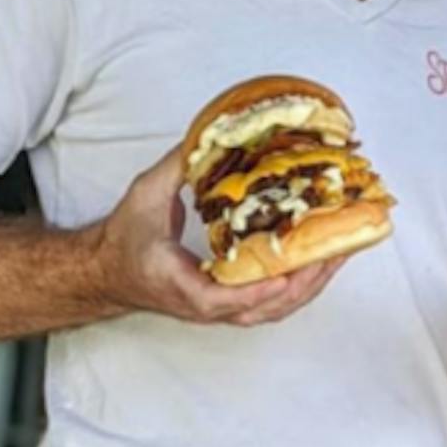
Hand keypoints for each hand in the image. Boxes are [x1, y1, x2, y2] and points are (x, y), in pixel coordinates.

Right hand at [94, 146, 345, 325]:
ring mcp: (220, 308)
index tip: (284, 278)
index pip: (223, 300)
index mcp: (182, 286)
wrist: (106, 271)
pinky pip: (270, 302)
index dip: (257, 292)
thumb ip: (178, 167)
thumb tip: (210, 137)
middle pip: (264, 309)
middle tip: (335, 251)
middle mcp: (206, 306)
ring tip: (339, 253)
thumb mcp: (145, 196)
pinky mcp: (228, 303)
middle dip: (304, 282)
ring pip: (273, 309)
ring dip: (309, 285)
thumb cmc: (123, 241)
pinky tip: (319, 261)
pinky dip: (299, 285)